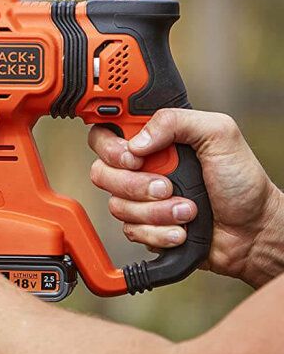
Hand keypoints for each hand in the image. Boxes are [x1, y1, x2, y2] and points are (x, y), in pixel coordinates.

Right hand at [89, 108, 282, 286]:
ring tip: (187, 209)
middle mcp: (142, 167)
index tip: (133, 156)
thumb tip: (137, 140)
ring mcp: (140, 198)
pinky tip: (181, 228)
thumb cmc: (242, 183)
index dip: (110, 146)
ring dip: (155, 211)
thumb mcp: (219, 134)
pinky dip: (158, 232)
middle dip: (134, 184)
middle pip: (101, 172)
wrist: (252, 232)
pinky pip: (130, 230)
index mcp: (154, 140)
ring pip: (116, 205)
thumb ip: (177, 121)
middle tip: (166, 186)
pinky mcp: (144, 225)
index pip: (106, 133)